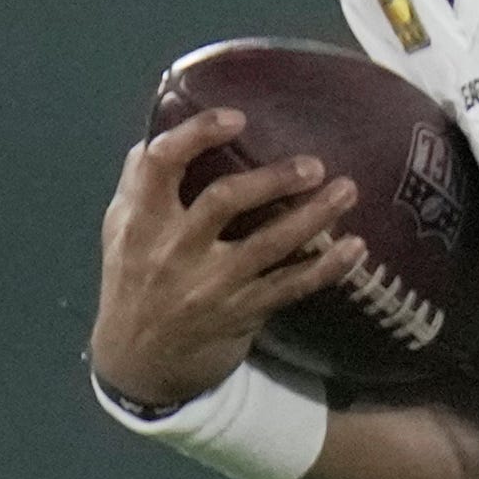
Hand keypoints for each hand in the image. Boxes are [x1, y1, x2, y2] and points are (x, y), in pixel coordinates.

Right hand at [90, 109, 359, 411]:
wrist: (137, 361)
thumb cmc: (133, 279)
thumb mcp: (122, 230)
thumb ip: (142, 183)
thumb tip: (172, 121)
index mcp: (139, 219)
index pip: (158, 165)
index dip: (195, 135)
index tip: (235, 117)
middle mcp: (172, 249)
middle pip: (223, 201)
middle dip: (272, 179)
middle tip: (315, 164)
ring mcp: (210, 284)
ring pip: (268, 244)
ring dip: (314, 216)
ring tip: (348, 191)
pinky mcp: (242, 312)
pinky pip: (292, 286)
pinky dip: (328, 266)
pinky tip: (357, 247)